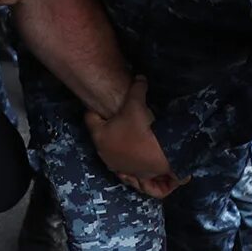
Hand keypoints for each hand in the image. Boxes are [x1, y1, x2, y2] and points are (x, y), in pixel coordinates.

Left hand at [85, 78, 182, 197]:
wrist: (161, 157)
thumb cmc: (143, 130)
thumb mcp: (137, 105)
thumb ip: (137, 89)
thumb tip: (140, 77)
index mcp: (99, 136)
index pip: (90, 117)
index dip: (95, 108)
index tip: (102, 102)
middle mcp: (103, 152)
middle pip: (100, 134)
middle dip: (107, 125)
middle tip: (118, 115)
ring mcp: (116, 165)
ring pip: (111, 150)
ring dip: (116, 142)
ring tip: (126, 132)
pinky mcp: (130, 174)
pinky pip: (123, 163)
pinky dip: (126, 157)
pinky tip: (133, 150)